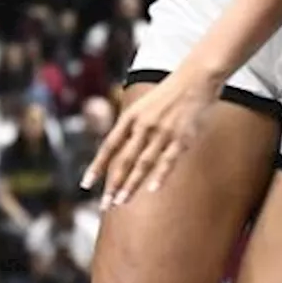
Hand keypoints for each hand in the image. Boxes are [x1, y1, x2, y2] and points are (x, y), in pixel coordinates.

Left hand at [82, 64, 222, 207]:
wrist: (195, 78)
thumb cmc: (166, 95)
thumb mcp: (141, 107)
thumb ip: (129, 128)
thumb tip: (115, 151)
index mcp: (130, 118)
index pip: (109, 146)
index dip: (97, 166)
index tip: (86, 184)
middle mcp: (143, 126)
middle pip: (124, 160)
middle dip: (113, 184)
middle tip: (104, 204)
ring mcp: (163, 132)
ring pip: (143, 163)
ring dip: (131, 184)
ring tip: (121, 201)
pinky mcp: (182, 138)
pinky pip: (168, 160)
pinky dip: (159, 175)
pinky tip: (151, 189)